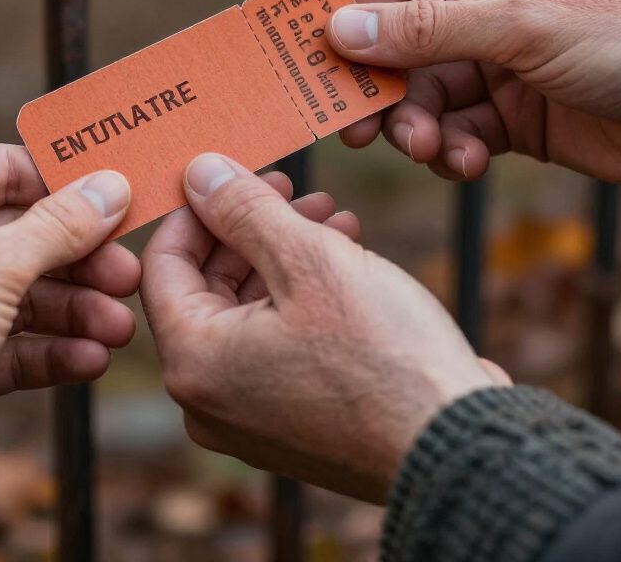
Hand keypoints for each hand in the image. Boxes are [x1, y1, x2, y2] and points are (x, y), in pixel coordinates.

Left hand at [0, 144, 138, 497]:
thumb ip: (59, 226)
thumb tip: (111, 187)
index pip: (5, 170)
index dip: (64, 184)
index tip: (119, 198)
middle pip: (24, 236)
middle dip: (81, 261)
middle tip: (128, 276)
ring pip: (24, 293)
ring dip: (76, 310)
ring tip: (119, 329)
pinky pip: (11, 342)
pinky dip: (52, 349)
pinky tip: (90, 359)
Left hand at [141, 153, 502, 503]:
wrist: (458, 449)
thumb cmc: (382, 355)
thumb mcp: (308, 258)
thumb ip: (243, 209)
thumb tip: (199, 171)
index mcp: (194, 362)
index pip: (162, 264)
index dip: (198, 210)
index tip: (236, 175)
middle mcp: (208, 400)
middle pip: (207, 287)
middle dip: (252, 228)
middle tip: (297, 190)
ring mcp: (250, 420)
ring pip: (248, 311)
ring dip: (285, 255)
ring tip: (335, 217)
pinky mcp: (292, 425)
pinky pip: (277, 344)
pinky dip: (302, 298)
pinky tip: (348, 260)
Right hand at [329, 0, 620, 187]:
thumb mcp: (524, 25)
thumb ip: (428, 31)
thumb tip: (342, 30)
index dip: (358, 12)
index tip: (323, 54)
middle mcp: (492, 3)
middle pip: (404, 41)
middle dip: (384, 85)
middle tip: (357, 125)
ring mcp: (502, 62)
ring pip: (427, 93)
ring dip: (418, 125)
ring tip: (427, 149)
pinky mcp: (515, 115)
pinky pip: (459, 130)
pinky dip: (452, 149)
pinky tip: (464, 162)